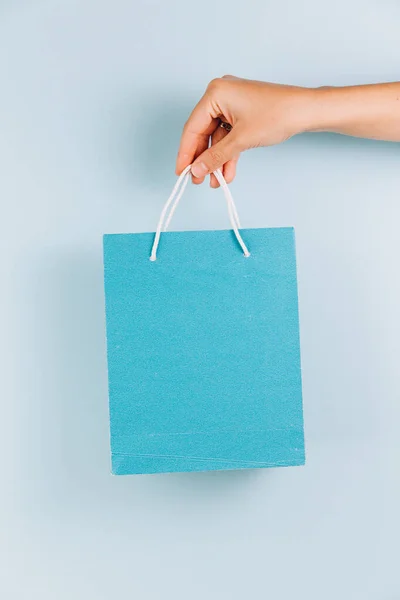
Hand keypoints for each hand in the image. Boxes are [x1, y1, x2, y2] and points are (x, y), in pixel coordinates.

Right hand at [176, 75, 312, 186]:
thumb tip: (197, 170)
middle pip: (203, 133)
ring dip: (216, 160)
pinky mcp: (241, 113)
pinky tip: (226, 173)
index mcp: (215, 92)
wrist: (306, 111)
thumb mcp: (241, 140)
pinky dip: (228, 154)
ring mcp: (231, 104)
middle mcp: (220, 94)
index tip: (181, 172)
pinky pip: (228, 136)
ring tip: (214, 181)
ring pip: (216, 138)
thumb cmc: (278, 114)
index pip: (192, 127)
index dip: (186, 153)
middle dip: (203, 159)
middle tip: (197, 179)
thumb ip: (215, 157)